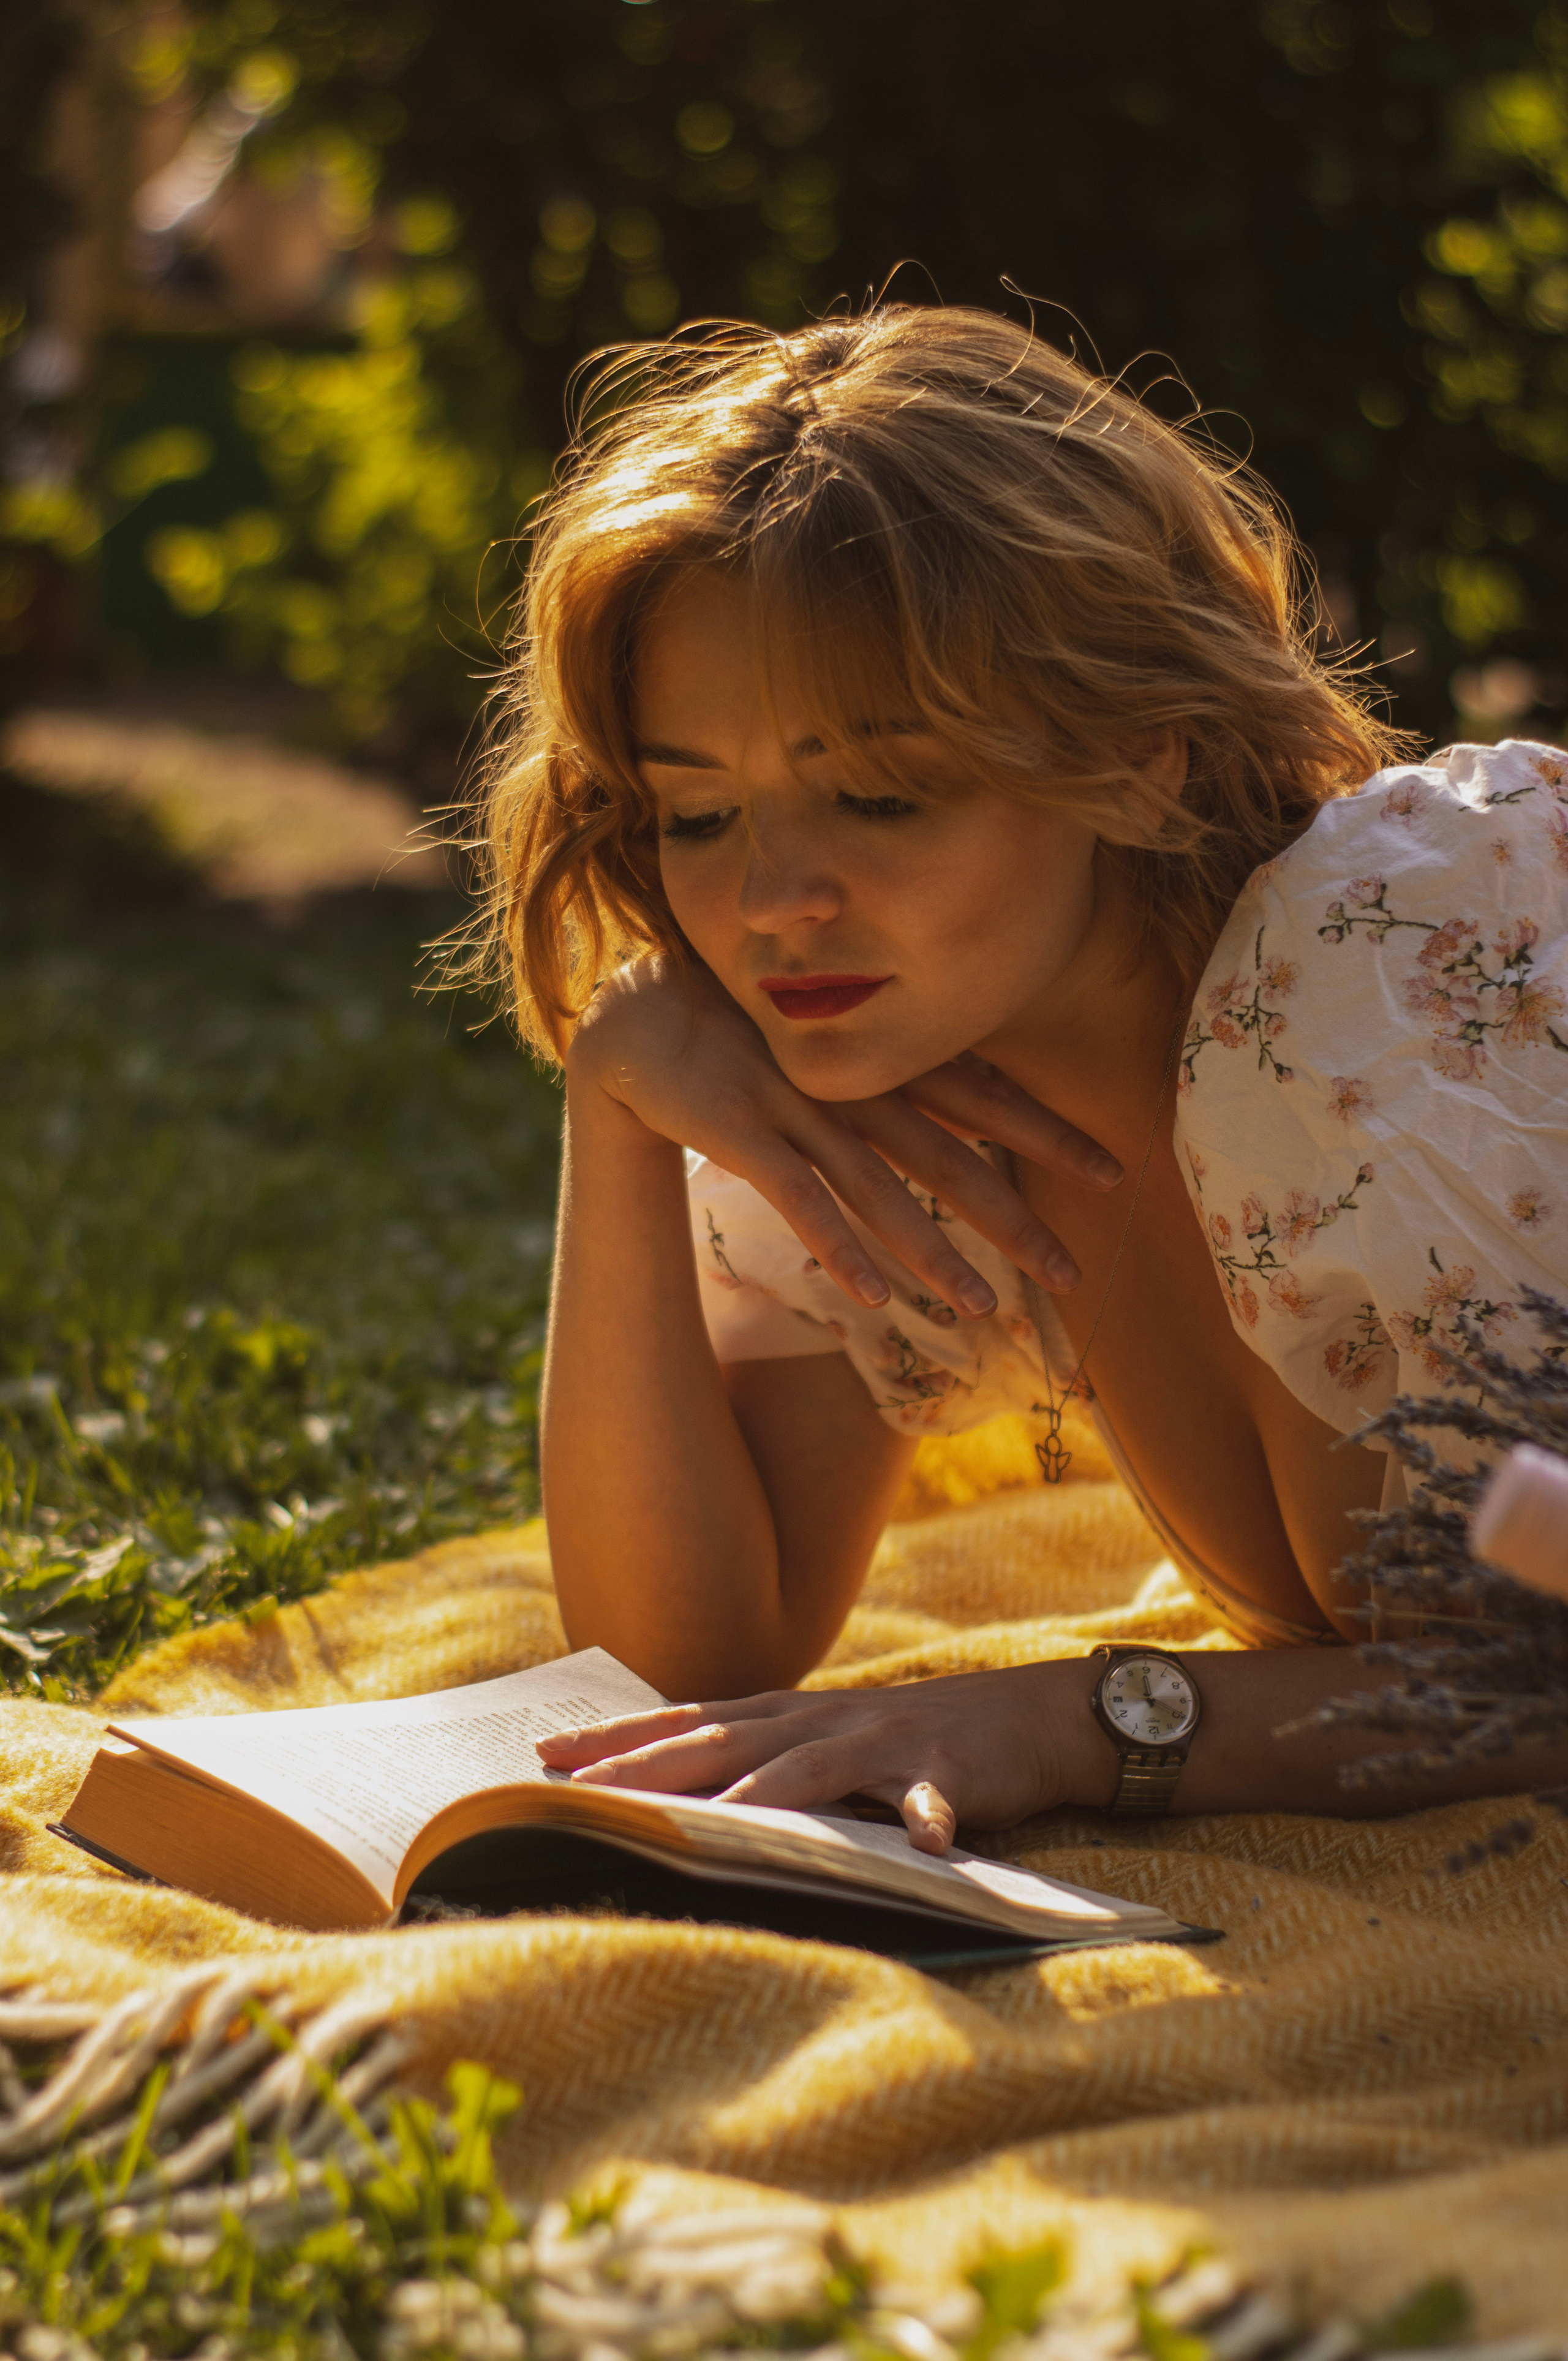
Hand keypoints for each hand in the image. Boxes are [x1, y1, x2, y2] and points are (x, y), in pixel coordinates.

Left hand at [534, 1660, 1113, 1852]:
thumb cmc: (911, 1741)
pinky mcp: (947, 1771)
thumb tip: (679, 1794)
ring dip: (763, 1797)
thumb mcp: (826, 1744)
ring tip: (714, 1828)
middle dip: (653, 1764)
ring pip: (813, 1770)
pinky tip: (925, 1846)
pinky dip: (928, 1822)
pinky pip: (935, 1802)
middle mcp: (822, 1723)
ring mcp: (884, 1743)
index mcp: (787, 1718)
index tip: (548, 1755)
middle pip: (725, 1741)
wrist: (1025, 1718)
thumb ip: (762, 1760)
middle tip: (586, 1788)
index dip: (620, 1738)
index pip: (687, 1723)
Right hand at [567, 955, 1122, 1321]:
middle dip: (1015, 1219)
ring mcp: (798, 1109)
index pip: (985, 1099)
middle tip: (1074, 1274)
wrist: (638, 1010)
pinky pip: (799, 1200)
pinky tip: (873, 1297)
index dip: (1049, 1134)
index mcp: (881, 1060)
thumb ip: (889, 1079)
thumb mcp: (829, 1049)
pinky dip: (837, 1246)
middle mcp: (854, 1086)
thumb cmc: (740, 1033)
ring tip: (982, 1310)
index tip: (1112, 1169)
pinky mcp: (743, 1132)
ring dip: (934, 1256)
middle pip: (951, 1160)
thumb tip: (960, 1104)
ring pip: (882, 1192)